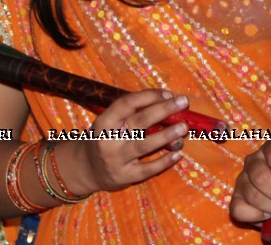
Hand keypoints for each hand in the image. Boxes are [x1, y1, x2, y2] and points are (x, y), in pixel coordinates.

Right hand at [56, 89, 187, 196]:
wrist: (86, 168)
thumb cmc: (106, 138)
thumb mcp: (110, 122)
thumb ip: (133, 113)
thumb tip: (167, 101)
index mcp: (104, 122)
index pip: (127, 103)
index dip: (149, 96)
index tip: (168, 94)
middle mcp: (108, 140)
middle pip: (139, 121)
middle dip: (164, 110)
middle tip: (183, 102)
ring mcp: (115, 160)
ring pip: (145, 145)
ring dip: (167, 135)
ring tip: (184, 127)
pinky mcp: (124, 177)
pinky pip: (147, 169)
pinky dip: (164, 162)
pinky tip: (178, 154)